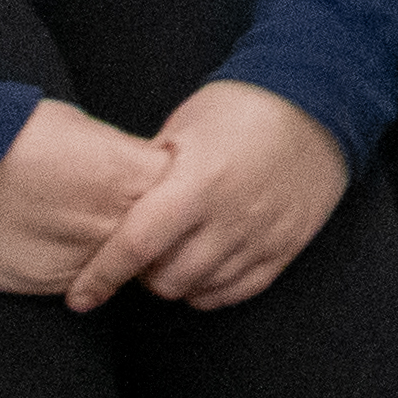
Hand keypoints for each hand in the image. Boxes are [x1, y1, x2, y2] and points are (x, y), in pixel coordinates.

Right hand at [0, 96, 161, 298]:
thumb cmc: (14, 134)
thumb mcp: (83, 129)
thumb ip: (124, 157)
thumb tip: (148, 170)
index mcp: (128, 173)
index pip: (182, 187)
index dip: (175, 185)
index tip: (164, 181)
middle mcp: (114, 220)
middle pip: (162, 233)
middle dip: (157, 226)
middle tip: (138, 214)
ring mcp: (85, 256)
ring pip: (126, 264)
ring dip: (122, 253)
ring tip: (92, 226)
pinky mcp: (55, 282)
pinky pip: (88, 280)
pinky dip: (87, 268)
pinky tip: (64, 242)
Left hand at [80, 78, 342, 310]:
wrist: (318, 100)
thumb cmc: (240, 105)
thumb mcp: (183, 125)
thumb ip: (150, 172)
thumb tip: (113, 210)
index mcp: (198, 181)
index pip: (138, 245)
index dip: (103, 275)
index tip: (79, 297)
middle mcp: (230, 216)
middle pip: (166, 279)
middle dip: (142, 275)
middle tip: (141, 254)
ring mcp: (262, 235)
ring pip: (201, 289)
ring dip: (177, 283)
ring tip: (173, 258)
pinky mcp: (286, 245)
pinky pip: (239, 290)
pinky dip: (212, 289)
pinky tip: (203, 272)